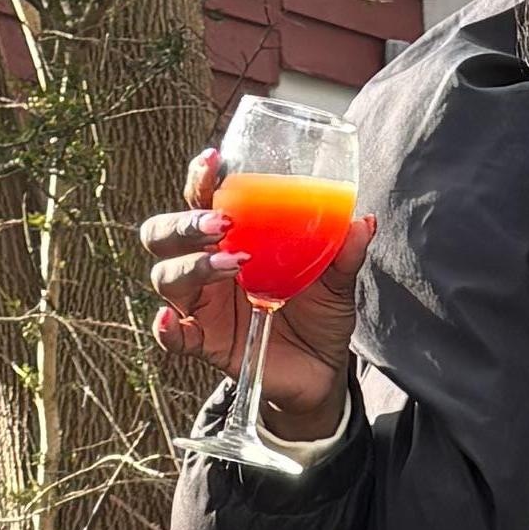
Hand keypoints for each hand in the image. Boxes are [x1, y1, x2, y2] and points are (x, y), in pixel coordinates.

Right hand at [145, 148, 364, 437]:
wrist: (322, 369)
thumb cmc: (320, 313)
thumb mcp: (337, 280)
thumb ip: (345, 252)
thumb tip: (362, 220)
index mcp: (233, 237)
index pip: (201, 200)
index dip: (199, 179)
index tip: (214, 160)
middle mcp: (208, 266)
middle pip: (165, 235)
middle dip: (183, 223)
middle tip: (221, 222)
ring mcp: (203, 304)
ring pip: (167, 276)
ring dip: (192, 266)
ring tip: (234, 263)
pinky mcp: (205, 342)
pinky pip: (173, 337)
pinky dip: (166, 329)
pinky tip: (170, 320)